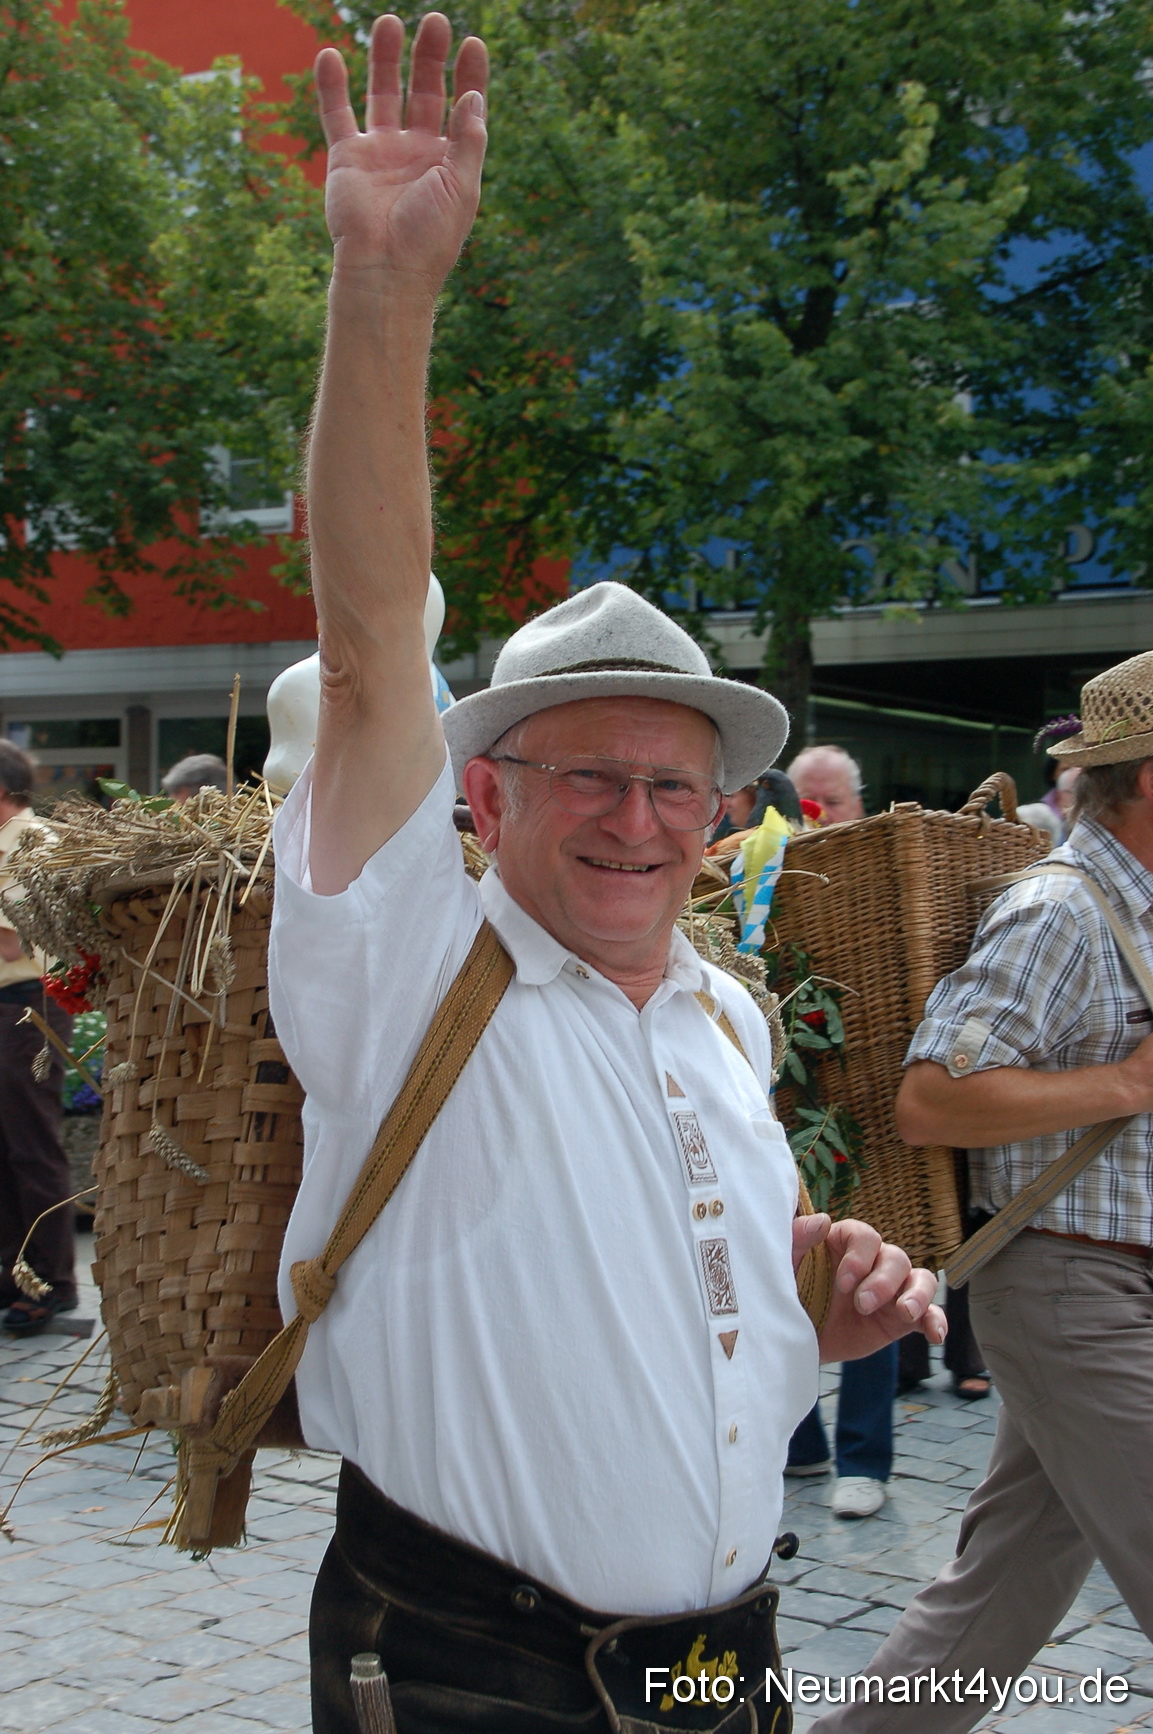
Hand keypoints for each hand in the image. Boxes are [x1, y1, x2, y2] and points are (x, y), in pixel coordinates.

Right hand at [316, 13, 487, 292]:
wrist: (385, 270)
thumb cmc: (429, 237)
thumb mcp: (461, 187)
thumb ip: (468, 139)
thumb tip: (474, 95)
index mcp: (448, 160)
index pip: (461, 107)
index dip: (469, 75)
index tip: (473, 43)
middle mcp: (415, 152)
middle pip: (423, 91)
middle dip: (429, 57)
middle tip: (435, 20)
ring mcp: (380, 152)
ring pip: (382, 93)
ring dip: (386, 58)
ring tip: (390, 22)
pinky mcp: (347, 158)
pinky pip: (337, 114)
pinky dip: (332, 86)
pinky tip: (330, 55)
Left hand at [792, 1215, 945, 1362]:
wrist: (793, 1336)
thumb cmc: (788, 1291)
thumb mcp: (786, 1264)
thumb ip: (799, 1240)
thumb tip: (823, 1221)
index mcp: (846, 1243)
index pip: (866, 1236)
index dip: (860, 1257)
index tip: (843, 1282)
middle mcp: (874, 1262)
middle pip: (896, 1257)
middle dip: (882, 1281)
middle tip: (862, 1304)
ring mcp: (891, 1290)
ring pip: (921, 1279)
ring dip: (917, 1295)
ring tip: (904, 1313)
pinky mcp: (900, 1319)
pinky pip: (928, 1314)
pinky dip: (936, 1321)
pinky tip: (935, 1335)